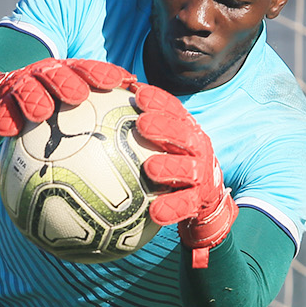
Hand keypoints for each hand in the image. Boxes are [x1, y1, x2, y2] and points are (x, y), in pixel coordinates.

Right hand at [0, 58, 135, 136]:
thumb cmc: (38, 116)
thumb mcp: (64, 118)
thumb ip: (96, 124)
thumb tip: (136, 145)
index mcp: (61, 76)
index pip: (84, 70)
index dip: (101, 73)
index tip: (121, 82)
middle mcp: (39, 76)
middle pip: (55, 73)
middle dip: (67, 82)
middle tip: (77, 96)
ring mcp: (15, 86)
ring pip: (25, 88)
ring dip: (34, 98)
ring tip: (41, 113)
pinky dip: (2, 118)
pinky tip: (6, 130)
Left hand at [133, 83, 237, 267]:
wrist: (205, 200)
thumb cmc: (172, 165)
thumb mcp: (161, 143)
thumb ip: (138, 128)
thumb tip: (100, 106)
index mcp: (187, 131)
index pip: (174, 111)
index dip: (159, 101)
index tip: (138, 94)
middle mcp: (197, 149)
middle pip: (184, 135)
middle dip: (165, 128)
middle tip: (142, 125)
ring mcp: (200, 176)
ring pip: (188, 170)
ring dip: (170, 168)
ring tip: (150, 168)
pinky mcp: (198, 201)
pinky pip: (185, 206)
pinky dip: (172, 208)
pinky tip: (156, 212)